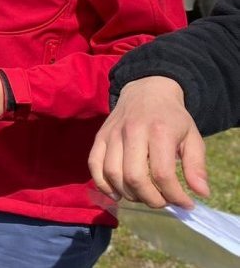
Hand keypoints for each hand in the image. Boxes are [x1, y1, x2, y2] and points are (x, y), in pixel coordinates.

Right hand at [88, 76, 207, 208]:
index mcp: (159, 131)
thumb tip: (200, 193)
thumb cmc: (172, 118)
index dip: (174, 196)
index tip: (185, 204)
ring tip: (143, 196)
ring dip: (129, 194)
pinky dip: (103, 184)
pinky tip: (117, 193)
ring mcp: (112, 133)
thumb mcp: (192, 137)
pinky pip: (94, 165)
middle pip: (134, 177)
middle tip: (162, 201)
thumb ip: (196, 166)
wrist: (147, 90)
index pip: (162, 173)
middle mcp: (132, 131)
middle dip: (150, 198)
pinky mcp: (99, 136)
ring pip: (113, 174)